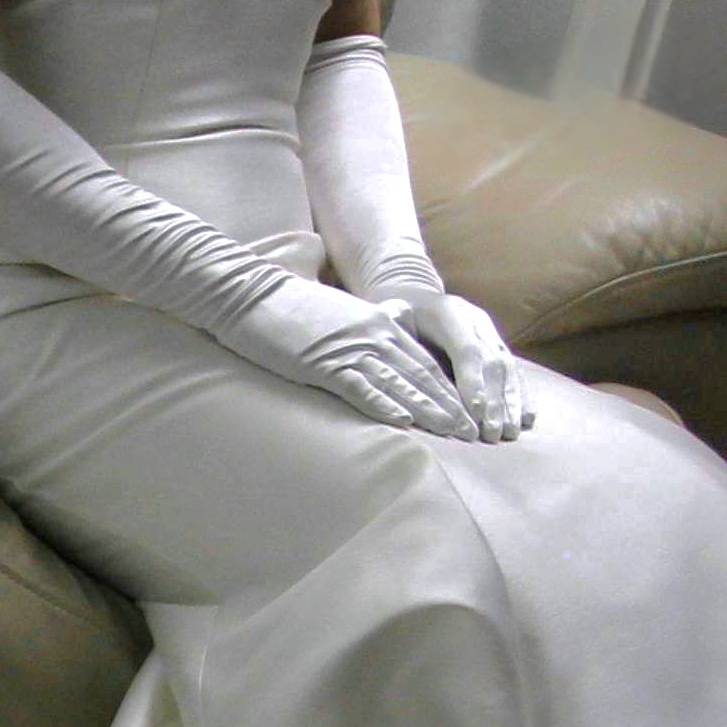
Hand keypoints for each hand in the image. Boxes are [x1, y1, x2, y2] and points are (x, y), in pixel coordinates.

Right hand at [217, 274, 483, 438]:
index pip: (423, 361)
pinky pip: (360, 387)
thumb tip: (386, 338)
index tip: (467, 413)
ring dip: (428, 410)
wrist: (252, 293)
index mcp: (379, 324)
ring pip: (399, 383)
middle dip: (449, 405)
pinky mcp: (323, 362)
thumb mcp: (340, 315)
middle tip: (473, 432)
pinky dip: (383, 405)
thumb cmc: (291, 308)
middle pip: (421, 375)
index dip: (448, 390)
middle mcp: (373, 335)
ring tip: (452, 432)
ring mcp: (349, 348)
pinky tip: (402, 422)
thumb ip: (366, 328)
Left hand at [387, 290, 530, 440]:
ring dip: (510, 403)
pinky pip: (514, 371)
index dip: (472, 381)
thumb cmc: (398, 316)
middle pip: (492, 362)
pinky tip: (526, 418)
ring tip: (510, 433)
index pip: (467, 349)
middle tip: (491, 434)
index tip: (474, 412)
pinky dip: (521, 395)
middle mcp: (476, 321)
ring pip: (507, 368)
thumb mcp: (390, 318)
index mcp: (449, 312)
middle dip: (494, 401)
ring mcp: (490, 333)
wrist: (417, 298)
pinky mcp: (497, 345)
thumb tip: (393, 358)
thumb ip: (395, 336)